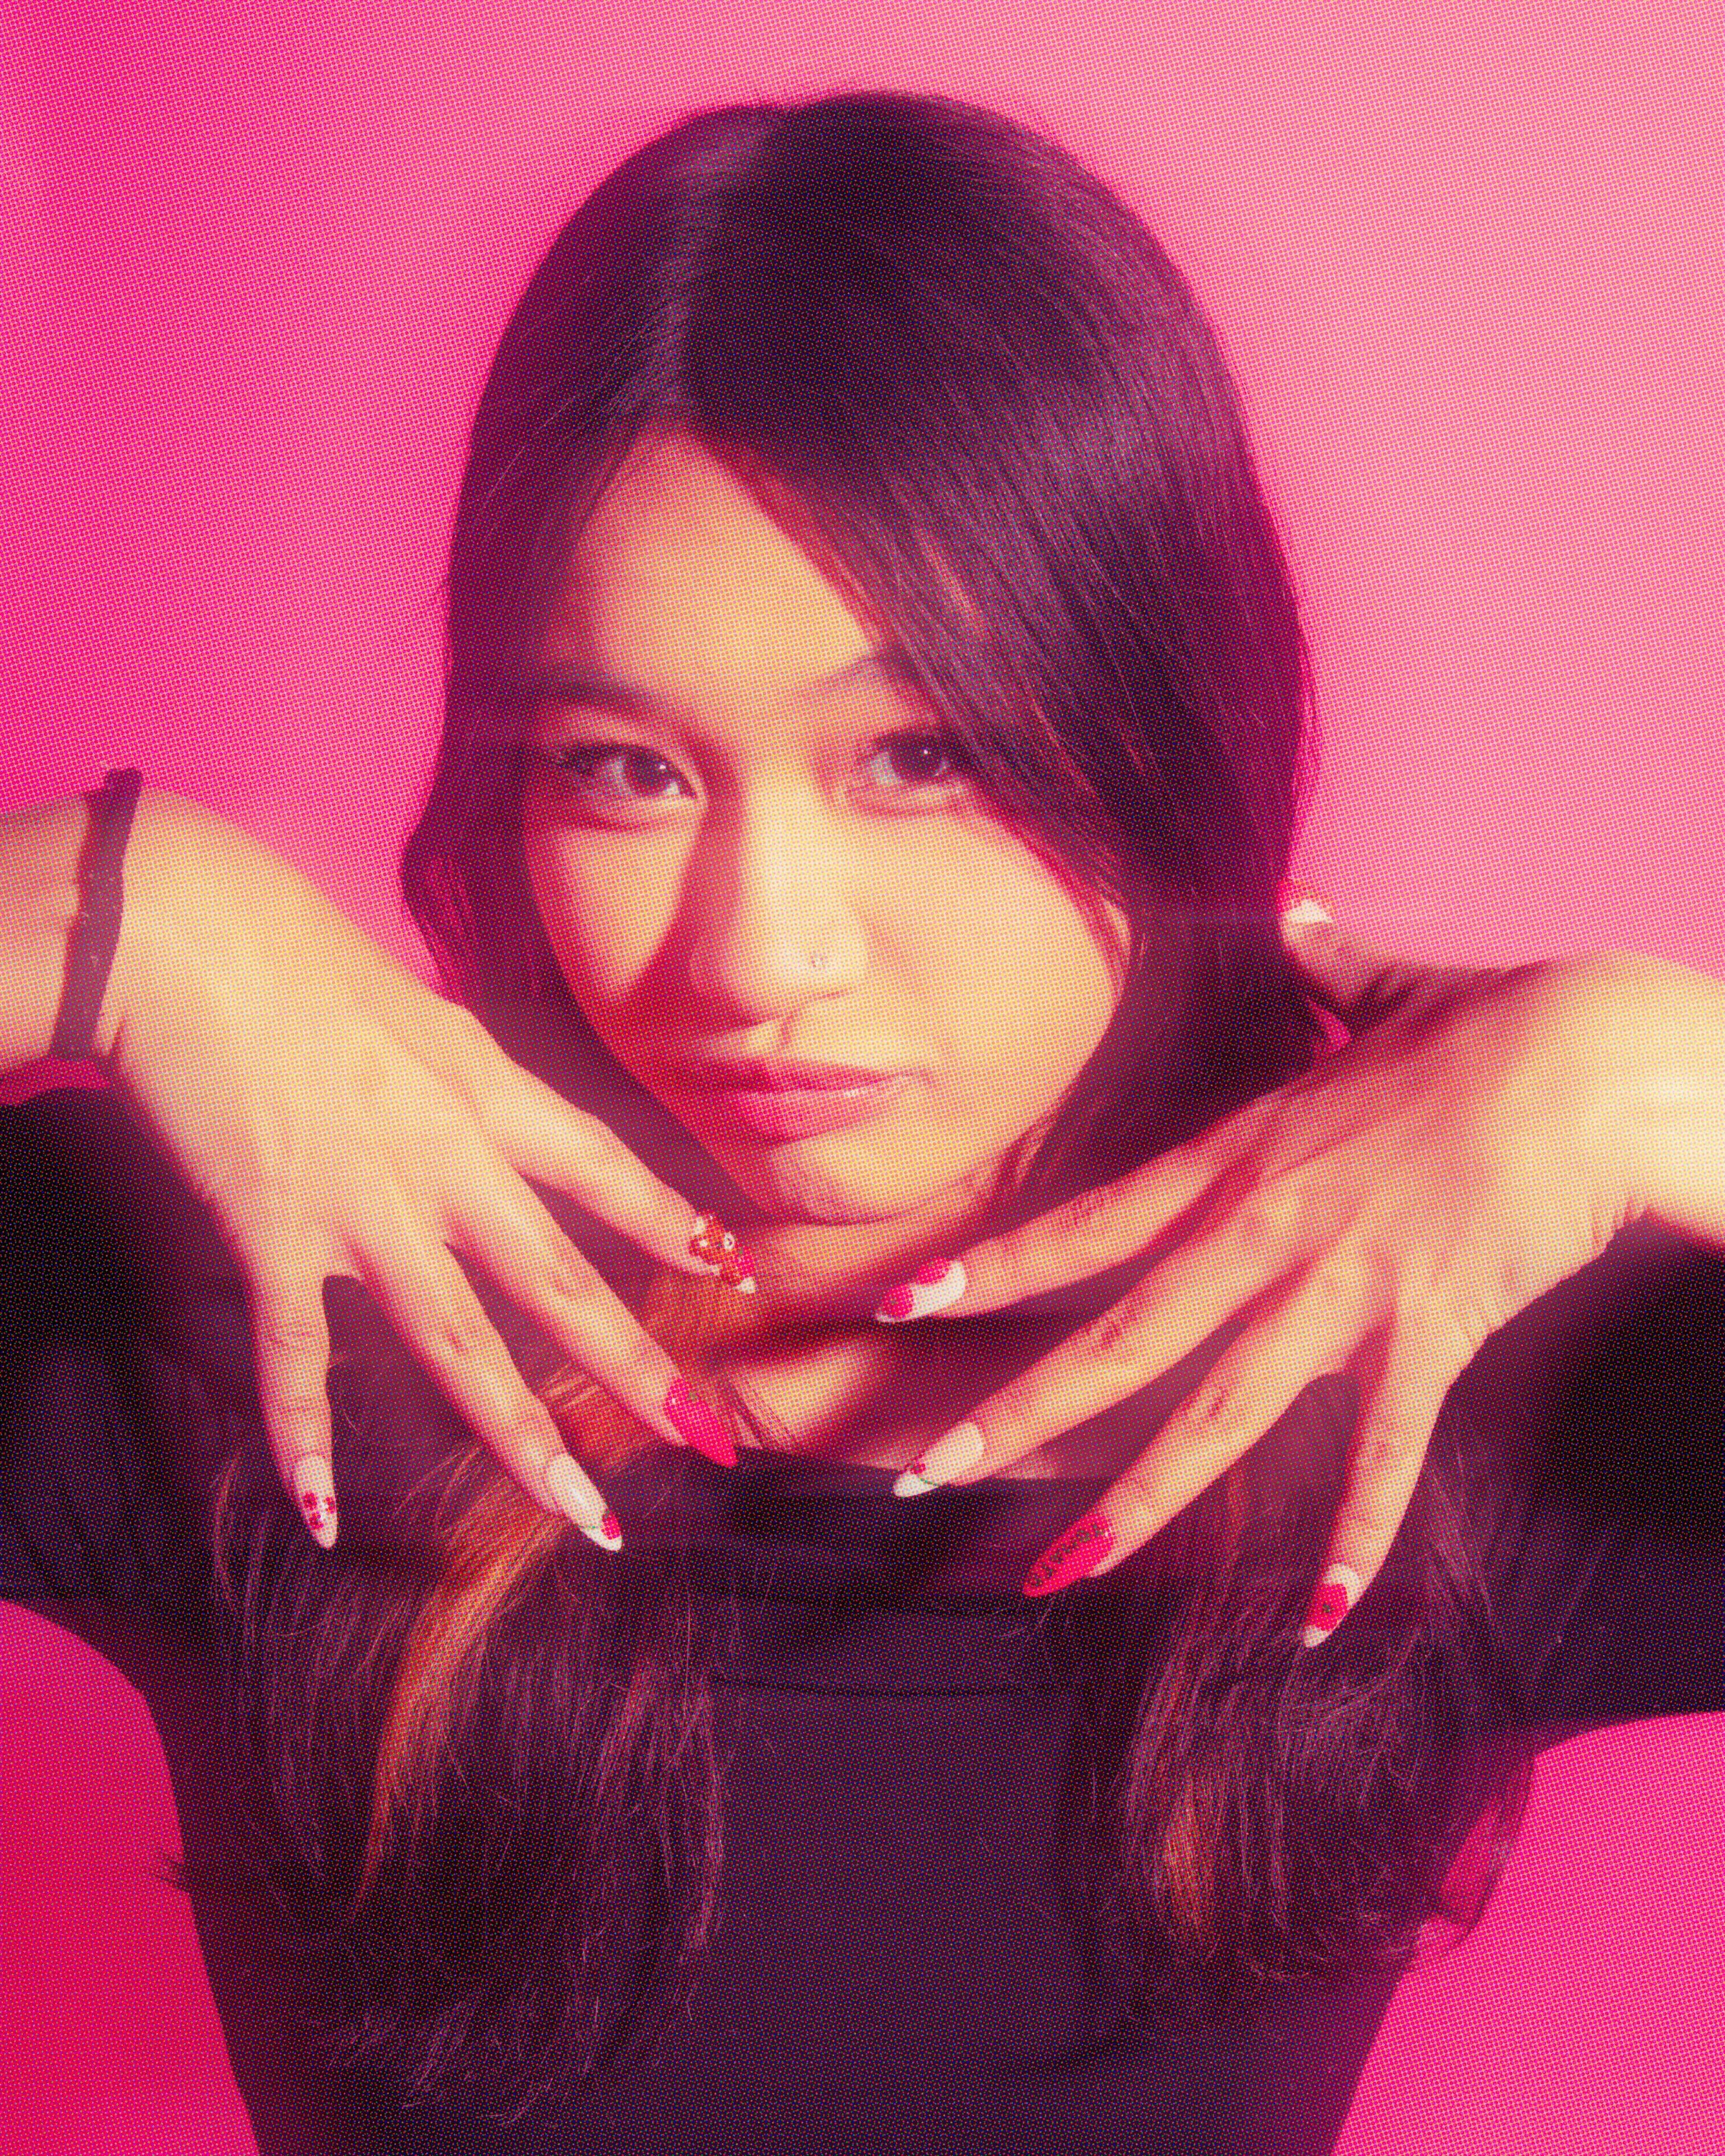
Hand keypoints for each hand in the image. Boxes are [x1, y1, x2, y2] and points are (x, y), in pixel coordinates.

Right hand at [97, 787, 746, 1549]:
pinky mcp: (272, 1228)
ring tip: (580, 1515)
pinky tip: (316, 1511)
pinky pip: (294, 1351)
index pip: (604, 1169)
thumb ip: (457, 1077)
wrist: (178, 930)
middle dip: (636, 1367)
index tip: (739, 1270)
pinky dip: (300, 1433)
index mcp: (484, 1090)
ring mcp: (363, 1203)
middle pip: (559, 1280)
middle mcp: (444, 1158)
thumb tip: (484, 1110)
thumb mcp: (414, 1010)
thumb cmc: (288, 947)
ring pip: (458, 1341)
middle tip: (706, 1438)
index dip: (674, 1222)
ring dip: (520, 1435)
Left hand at [880, 899, 1643, 1642]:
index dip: (993, 1266)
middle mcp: (1264, 1231)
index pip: (1087, 1224)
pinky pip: (1381, 1453)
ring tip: (1061, 1569)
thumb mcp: (1386, 991)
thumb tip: (1302, 913)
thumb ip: (1327, 964)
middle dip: (1014, 1410)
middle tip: (922, 1472)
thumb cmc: (1496, 1025)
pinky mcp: (1428, 1334)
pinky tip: (1321, 1618)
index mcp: (1239, 1157)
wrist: (1595, 1063)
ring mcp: (1341, 1290)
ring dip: (1136, 1501)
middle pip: (1116, 1339)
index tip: (904, 1298)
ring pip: (1216, 1416)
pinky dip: (1354, 1536)